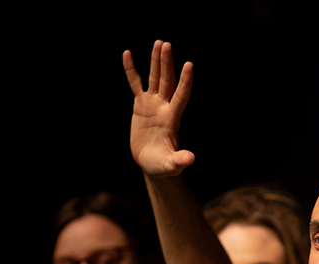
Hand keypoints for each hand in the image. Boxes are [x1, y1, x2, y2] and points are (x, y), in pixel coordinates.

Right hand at [123, 40, 194, 176]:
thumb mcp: (171, 165)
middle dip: (167, 63)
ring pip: (155, 79)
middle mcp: (164, 107)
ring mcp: (152, 104)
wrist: (151, 163)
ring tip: (159, 43)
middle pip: (167, 81)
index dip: (185, 81)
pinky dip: (132, 70)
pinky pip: (135, 84)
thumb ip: (179, 160)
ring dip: (156, 62)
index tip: (189, 65)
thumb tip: (190, 159)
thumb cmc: (163, 166)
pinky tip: (127, 54)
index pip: (181, 96)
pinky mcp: (140, 106)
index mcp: (172, 118)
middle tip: (166, 45)